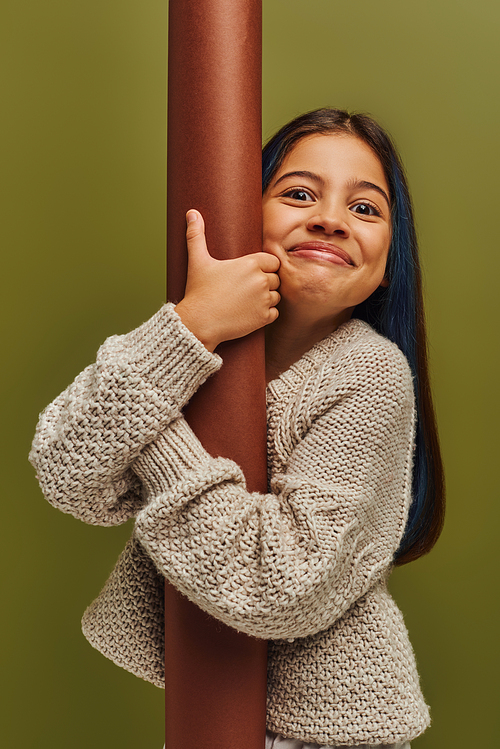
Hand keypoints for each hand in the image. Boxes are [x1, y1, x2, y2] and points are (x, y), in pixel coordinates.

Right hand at [175, 210, 280, 350]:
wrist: (199, 322)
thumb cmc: (199, 291)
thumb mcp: (197, 261)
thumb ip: (196, 235)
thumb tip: (191, 213)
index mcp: (250, 264)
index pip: (272, 261)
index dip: (264, 267)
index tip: (252, 273)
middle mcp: (261, 280)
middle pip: (275, 278)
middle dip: (265, 282)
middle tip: (247, 288)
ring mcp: (264, 300)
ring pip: (276, 296)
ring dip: (267, 298)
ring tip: (249, 300)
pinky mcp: (263, 318)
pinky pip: (274, 313)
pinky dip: (266, 314)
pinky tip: (251, 313)